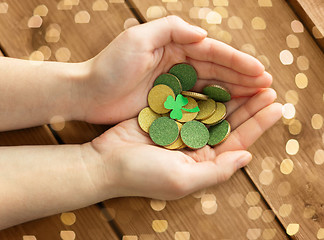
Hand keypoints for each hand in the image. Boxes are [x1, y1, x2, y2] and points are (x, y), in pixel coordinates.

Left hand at [73, 16, 271, 123]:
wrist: (87, 93)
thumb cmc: (109, 65)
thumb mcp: (137, 38)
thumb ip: (170, 29)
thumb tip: (204, 35)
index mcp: (173, 45)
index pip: (212, 53)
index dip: (238, 62)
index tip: (260, 72)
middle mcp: (177, 63)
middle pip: (216, 69)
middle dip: (242, 77)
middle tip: (267, 87)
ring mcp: (173, 83)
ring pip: (209, 87)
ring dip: (233, 92)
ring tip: (257, 98)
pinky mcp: (166, 102)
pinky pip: (196, 103)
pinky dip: (214, 105)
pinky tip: (230, 111)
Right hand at [89, 90, 280, 199]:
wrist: (105, 162)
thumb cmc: (143, 175)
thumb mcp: (183, 180)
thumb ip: (217, 172)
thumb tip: (247, 157)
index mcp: (203, 163)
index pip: (237, 142)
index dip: (258, 124)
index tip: (277, 106)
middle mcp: (195, 146)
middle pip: (228, 122)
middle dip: (249, 105)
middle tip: (268, 86)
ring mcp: (181, 129)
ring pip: (212, 109)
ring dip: (230, 94)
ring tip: (248, 78)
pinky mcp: (166, 115)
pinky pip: (191, 100)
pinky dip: (204, 89)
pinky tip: (218, 77)